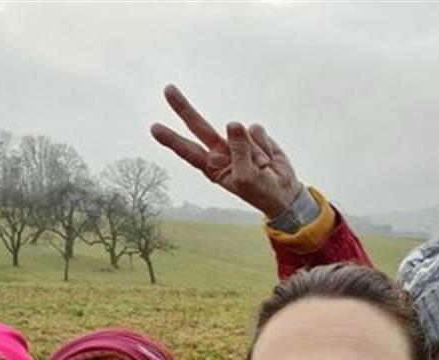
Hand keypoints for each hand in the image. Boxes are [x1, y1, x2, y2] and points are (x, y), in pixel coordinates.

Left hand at [151, 84, 302, 217]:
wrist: (283, 191)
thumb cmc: (260, 190)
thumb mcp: (247, 177)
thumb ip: (239, 151)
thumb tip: (233, 123)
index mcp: (212, 166)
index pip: (188, 151)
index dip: (172, 140)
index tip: (154, 128)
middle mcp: (220, 151)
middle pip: (198, 125)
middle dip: (183, 108)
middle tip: (167, 89)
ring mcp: (236, 141)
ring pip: (239, 131)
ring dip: (255, 151)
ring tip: (262, 168)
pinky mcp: (253, 135)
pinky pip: (256, 130)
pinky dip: (265, 145)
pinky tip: (269, 159)